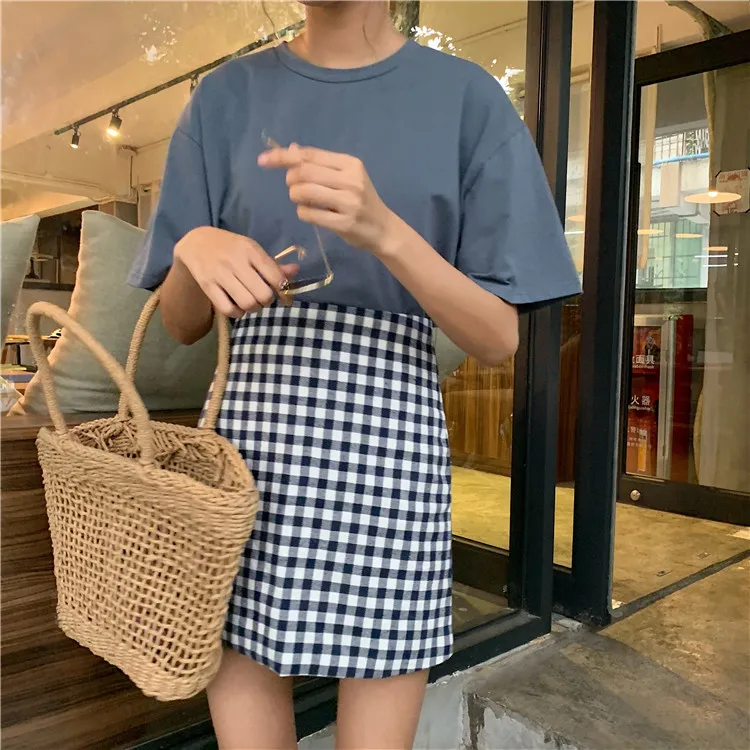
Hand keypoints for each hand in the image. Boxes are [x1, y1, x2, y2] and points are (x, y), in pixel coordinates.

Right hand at [174, 226, 296, 317]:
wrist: (196, 243)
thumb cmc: (230, 247)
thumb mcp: (252, 249)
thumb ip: (273, 264)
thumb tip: (295, 271)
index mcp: (250, 250)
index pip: (275, 276)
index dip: (283, 288)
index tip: (280, 291)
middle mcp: (235, 261)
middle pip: (263, 294)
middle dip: (268, 301)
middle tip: (264, 298)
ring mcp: (220, 274)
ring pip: (247, 303)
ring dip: (254, 308)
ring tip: (252, 302)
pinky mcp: (207, 286)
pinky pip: (228, 309)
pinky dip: (238, 313)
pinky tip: (238, 307)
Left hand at [258, 144, 394, 254]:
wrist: (383, 229)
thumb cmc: (361, 200)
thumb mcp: (346, 177)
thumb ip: (320, 164)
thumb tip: (292, 149)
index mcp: (350, 163)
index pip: (309, 155)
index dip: (283, 156)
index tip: (263, 160)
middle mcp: (351, 180)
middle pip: (303, 172)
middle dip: (290, 179)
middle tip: (293, 187)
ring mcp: (348, 202)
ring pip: (303, 192)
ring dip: (295, 196)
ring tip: (302, 201)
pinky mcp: (344, 223)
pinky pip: (309, 214)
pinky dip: (303, 213)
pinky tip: (310, 213)